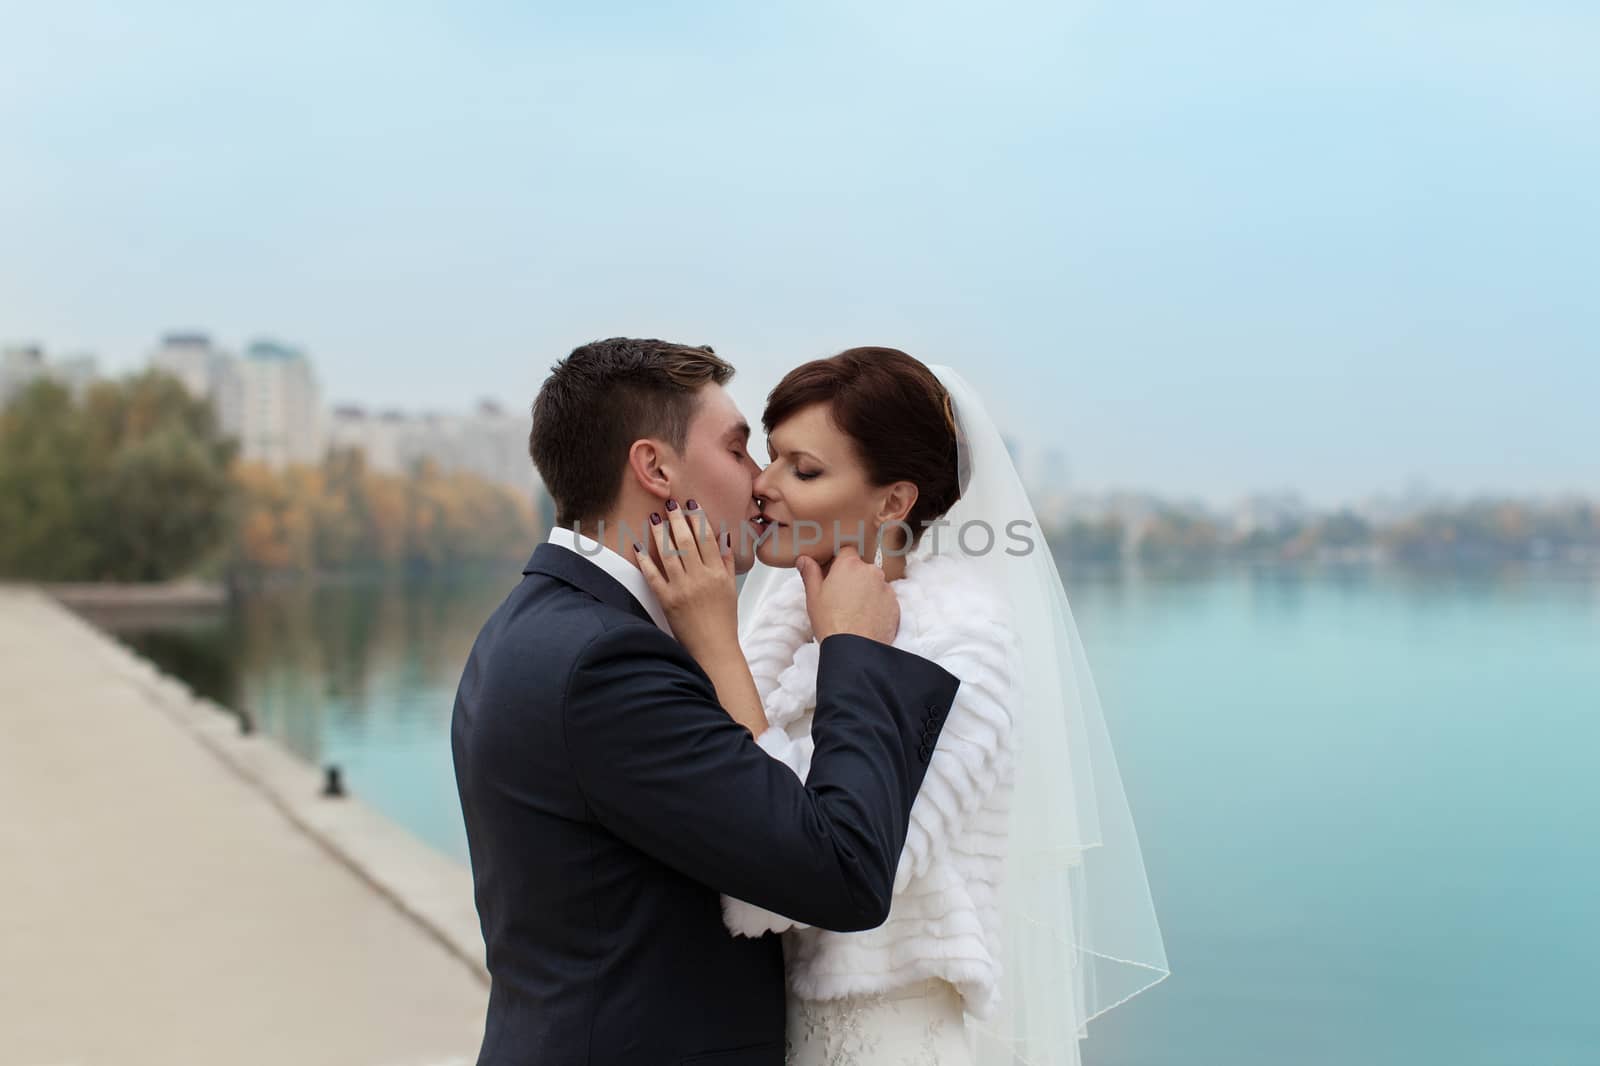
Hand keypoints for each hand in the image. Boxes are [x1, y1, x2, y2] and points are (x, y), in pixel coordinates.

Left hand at [635, 499, 738, 660]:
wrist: (714, 648)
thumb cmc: (724, 620)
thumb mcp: (731, 588)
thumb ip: (727, 562)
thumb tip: (723, 537)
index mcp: (718, 573)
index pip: (707, 539)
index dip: (698, 519)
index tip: (691, 504)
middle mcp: (701, 578)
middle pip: (687, 542)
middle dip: (678, 520)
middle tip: (670, 504)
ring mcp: (683, 589)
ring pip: (669, 554)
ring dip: (660, 534)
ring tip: (654, 519)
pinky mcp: (667, 601)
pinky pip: (654, 577)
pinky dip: (645, 561)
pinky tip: (638, 547)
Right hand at [797, 545, 899, 644]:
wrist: (855, 650)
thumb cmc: (832, 623)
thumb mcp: (813, 596)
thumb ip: (810, 573)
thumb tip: (805, 560)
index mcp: (850, 566)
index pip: (847, 551)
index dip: (840, 562)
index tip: (834, 574)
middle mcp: (871, 572)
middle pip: (862, 568)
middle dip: (853, 579)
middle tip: (841, 597)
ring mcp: (886, 588)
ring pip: (874, 584)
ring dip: (867, 592)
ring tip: (854, 612)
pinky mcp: (895, 605)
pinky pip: (885, 600)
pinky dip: (877, 606)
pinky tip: (866, 619)